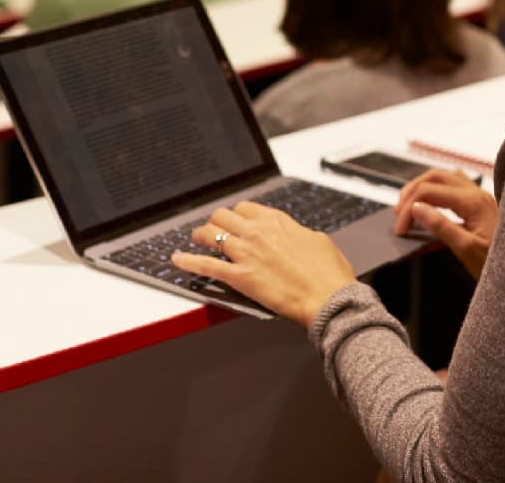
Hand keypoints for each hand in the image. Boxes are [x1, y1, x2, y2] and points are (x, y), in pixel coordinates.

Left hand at [172, 201, 355, 327]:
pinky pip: (205, 265)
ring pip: (211, 234)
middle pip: (223, 216)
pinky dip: (188, 262)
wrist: (328, 296)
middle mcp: (258, 232)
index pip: (245, 207)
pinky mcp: (239, 277)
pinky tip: (176, 259)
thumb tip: (292, 236)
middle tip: (214, 230)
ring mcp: (246, 253)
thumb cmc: (328, 272)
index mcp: (277, 221)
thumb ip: (297, 234)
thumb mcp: (317, 241)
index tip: (234, 221)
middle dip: (216, 222)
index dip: (236, 214)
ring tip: (197, 239)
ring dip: (201, 235)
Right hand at [394, 169, 497, 277]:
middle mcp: (477, 193)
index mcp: (473, 202)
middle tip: (399, 213)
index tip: (400, 228)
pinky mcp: (481, 203)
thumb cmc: (499, 263)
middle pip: (435, 176)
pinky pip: (454, 185)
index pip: (429, 192)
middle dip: (412, 191)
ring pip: (444, 177)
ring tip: (409, 205)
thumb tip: (417, 208)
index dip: (409, 208)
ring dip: (423, 187)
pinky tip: (430, 204)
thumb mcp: (466, 250)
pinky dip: (437, 190)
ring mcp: (480, 196)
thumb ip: (441, 226)